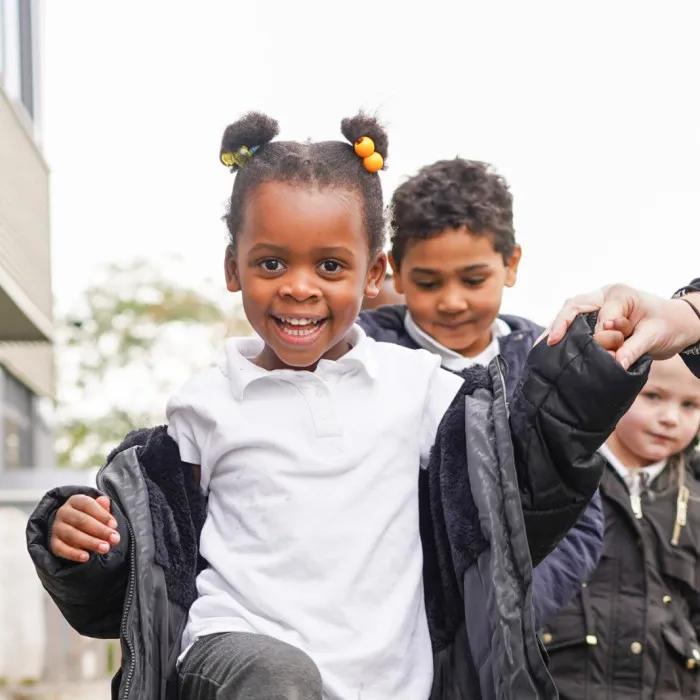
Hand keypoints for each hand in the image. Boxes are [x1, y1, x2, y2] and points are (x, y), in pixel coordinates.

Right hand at [50, 494, 120, 562]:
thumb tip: (105, 501)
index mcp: (75, 500)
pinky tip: (86, 557)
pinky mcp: (53, 543)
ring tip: (105, 548)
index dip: (102, 515)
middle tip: (115, 539)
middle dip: (100, 530)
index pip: (88, 505)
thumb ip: (102, 507)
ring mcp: (56, 528)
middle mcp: (63, 512)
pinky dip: (73, 554)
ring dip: (90, 542)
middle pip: (81, 520)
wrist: (72, 528)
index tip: (114, 525)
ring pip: (72, 535)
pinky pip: (61, 549)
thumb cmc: (90, 517)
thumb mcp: (97, 510)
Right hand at [546, 285, 699, 368]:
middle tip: (550, 342)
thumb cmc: (668, 325)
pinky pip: (572, 323)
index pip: (601, 312)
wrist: (675, 324)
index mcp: (619, 294)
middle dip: (561, 323)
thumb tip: (615, 363)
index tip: (604, 349)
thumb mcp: (654, 336)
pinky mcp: (592, 319)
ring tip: (541, 346)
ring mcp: (595, 306)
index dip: (599, 331)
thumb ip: (633, 348)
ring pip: (569, 314)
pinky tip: (548, 346)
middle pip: (574, 305)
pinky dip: (561, 333)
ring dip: (555, 328)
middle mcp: (603, 296)